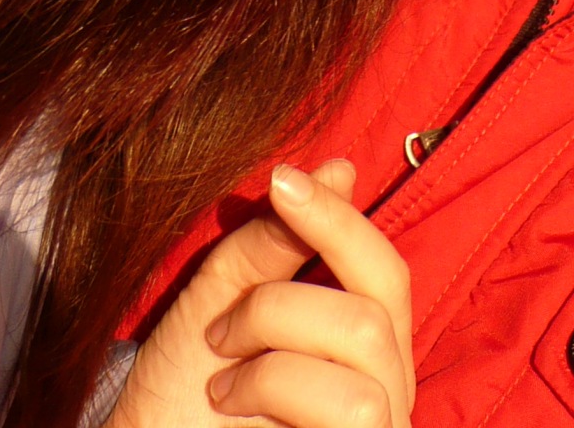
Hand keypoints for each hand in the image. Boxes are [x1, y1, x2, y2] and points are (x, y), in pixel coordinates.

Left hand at [105, 159, 413, 427]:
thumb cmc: (184, 394)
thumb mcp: (221, 300)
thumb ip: (273, 241)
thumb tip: (340, 171)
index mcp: (367, 342)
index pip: (382, 263)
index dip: (338, 216)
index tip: (282, 180)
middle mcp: (389, 382)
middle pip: (385, 287)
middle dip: (284, 294)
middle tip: (218, 328)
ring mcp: (383, 422)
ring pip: (364, 334)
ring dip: (272, 340)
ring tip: (221, 380)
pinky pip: (351, 399)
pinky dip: (274, 383)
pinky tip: (229, 404)